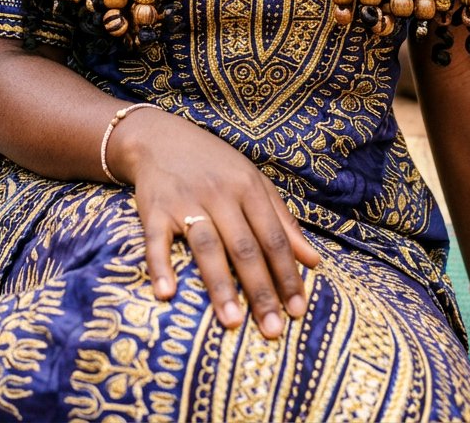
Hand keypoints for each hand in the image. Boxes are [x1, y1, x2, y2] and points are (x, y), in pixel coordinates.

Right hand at [107, 109, 320, 338]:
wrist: (161, 138)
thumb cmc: (214, 165)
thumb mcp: (253, 183)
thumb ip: (283, 222)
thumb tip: (315, 261)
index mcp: (248, 187)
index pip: (273, 237)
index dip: (287, 274)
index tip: (298, 310)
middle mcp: (220, 194)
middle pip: (244, 247)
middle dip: (261, 290)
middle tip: (273, 330)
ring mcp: (186, 201)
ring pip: (208, 246)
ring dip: (220, 286)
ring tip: (232, 322)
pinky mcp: (154, 209)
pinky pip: (156, 241)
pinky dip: (160, 266)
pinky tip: (166, 294)